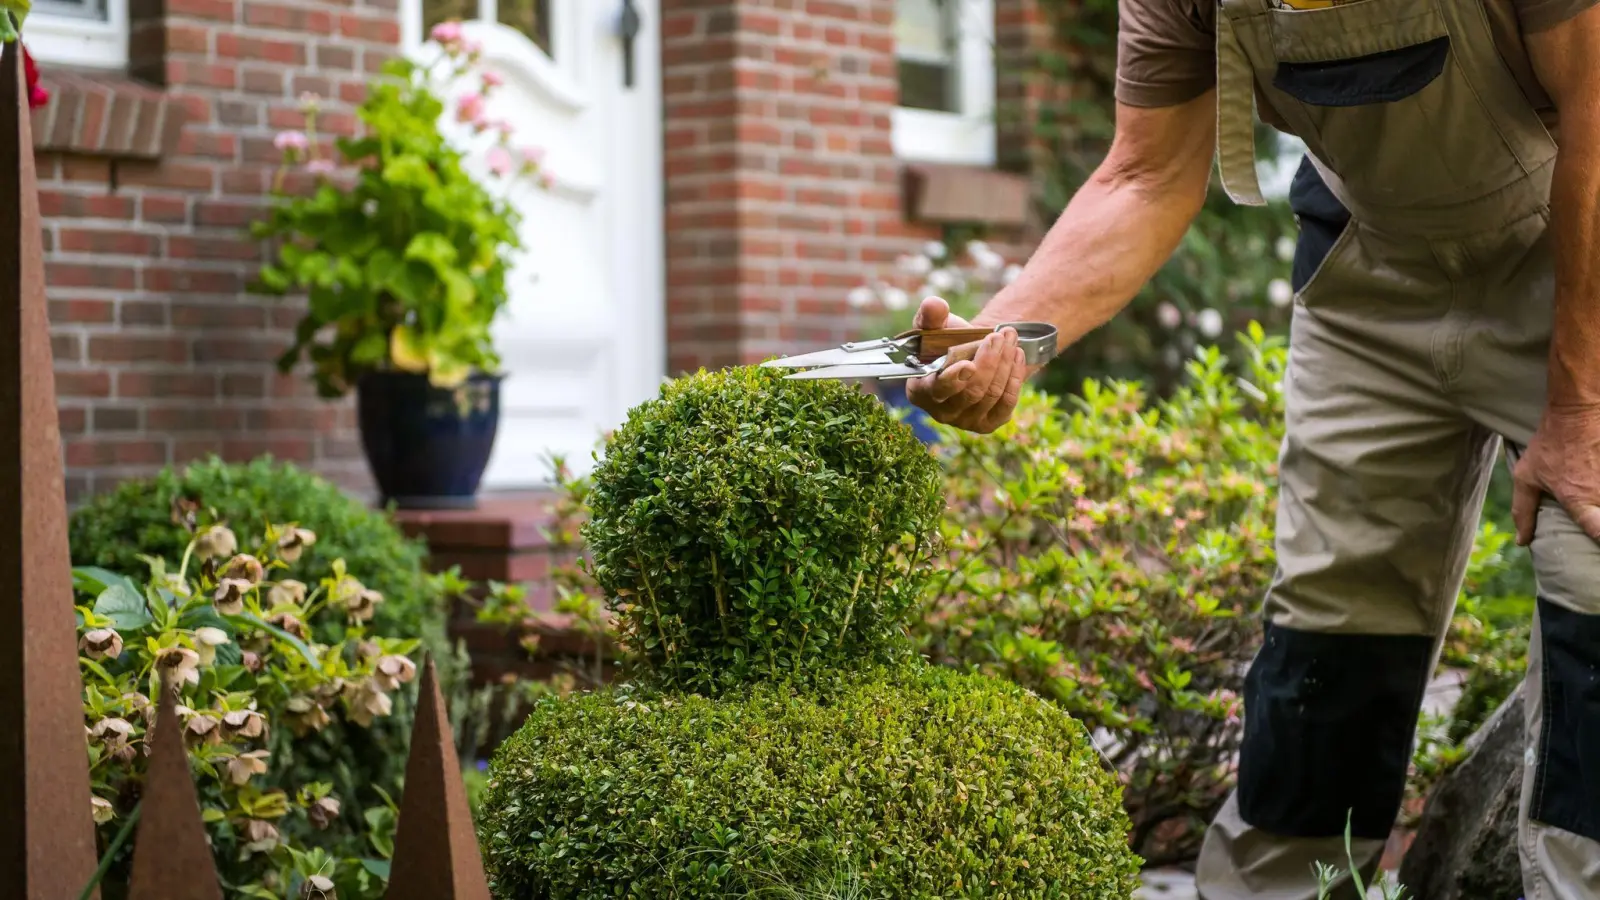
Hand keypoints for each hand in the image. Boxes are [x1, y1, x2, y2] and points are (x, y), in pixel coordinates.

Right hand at [903, 296, 1025, 434]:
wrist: (971, 356)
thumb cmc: (947, 343)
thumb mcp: (937, 326)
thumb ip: (932, 315)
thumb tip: (934, 305)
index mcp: (921, 391)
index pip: (937, 390)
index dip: (953, 380)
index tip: (969, 364)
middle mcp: (941, 412)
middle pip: (971, 392)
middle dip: (989, 361)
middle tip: (1000, 336)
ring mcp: (966, 421)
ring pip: (991, 394)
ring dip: (1005, 364)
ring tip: (1010, 338)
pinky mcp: (989, 423)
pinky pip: (1006, 403)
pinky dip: (1015, 377)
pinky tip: (1017, 355)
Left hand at [1512, 406, 1599, 543]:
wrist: (1577, 412)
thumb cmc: (1549, 446)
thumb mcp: (1526, 477)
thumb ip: (1523, 511)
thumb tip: (1522, 541)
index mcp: (1578, 499)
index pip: (1598, 531)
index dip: (1599, 538)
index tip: (1596, 542)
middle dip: (1598, 522)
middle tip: (1589, 515)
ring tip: (1591, 493)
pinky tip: (1597, 475)